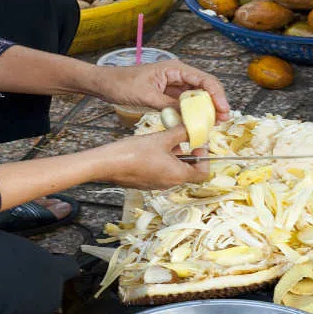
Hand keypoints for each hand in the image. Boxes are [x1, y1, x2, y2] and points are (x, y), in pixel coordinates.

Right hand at [93, 125, 210, 189]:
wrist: (108, 164)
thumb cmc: (134, 153)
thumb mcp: (162, 138)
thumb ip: (180, 133)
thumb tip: (192, 128)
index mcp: (178, 175)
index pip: (203, 173)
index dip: (204, 158)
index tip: (197, 144)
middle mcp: (169, 183)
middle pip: (188, 171)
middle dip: (187, 154)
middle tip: (180, 138)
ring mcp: (156, 185)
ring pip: (173, 170)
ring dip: (173, 156)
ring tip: (163, 141)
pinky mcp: (145, 183)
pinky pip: (160, 172)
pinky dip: (161, 161)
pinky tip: (150, 149)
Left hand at [95, 61, 231, 120]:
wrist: (106, 85)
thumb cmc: (122, 84)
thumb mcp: (147, 96)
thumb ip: (169, 105)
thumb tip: (189, 116)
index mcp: (175, 69)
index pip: (204, 79)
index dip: (217, 94)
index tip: (223, 109)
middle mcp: (178, 75)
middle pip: (204, 88)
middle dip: (215, 103)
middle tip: (222, 120)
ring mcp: (173, 85)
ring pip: (196, 97)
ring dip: (205, 110)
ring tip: (214, 124)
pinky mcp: (168, 95)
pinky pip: (185, 104)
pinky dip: (192, 113)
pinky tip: (197, 123)